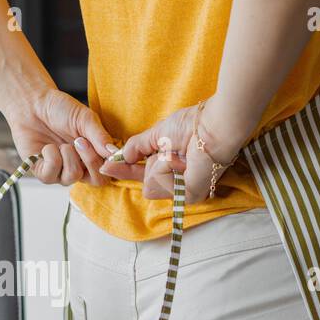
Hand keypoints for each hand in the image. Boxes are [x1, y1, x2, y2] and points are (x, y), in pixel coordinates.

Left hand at [4, 88, 115, 186]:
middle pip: (97, 180)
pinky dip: (51, 158)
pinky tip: (48, 147)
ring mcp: (61, 171)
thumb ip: (99, 136)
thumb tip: (114, 153)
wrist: (33, 104)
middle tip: (80, 141)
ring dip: (68, 157)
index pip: (110, 170)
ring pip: (72, 177)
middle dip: (90, 160)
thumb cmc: (60, 110)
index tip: (104, 149)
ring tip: (62, 143)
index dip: (111, 165)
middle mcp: (80, 166)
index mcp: (94, 154)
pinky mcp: (42, 172)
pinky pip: (51, 175)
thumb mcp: (85, 119)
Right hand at [104, 102, 244, 203]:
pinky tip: (183, 160)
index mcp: (175, 168)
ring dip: (159, 164)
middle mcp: (181, 183)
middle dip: (152, 164)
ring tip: (181, 154)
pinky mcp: (188, 195)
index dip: (126, 171)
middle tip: (171, 151)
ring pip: (149, 185)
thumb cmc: (193, 124)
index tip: (106, 167)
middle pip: (146, 183)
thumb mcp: (158, 133)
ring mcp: (185, 191)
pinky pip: (156, 183)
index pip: (146, 174)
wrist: (213, 125)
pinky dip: (164, 166)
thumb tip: (121, 156)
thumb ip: (137, 146)